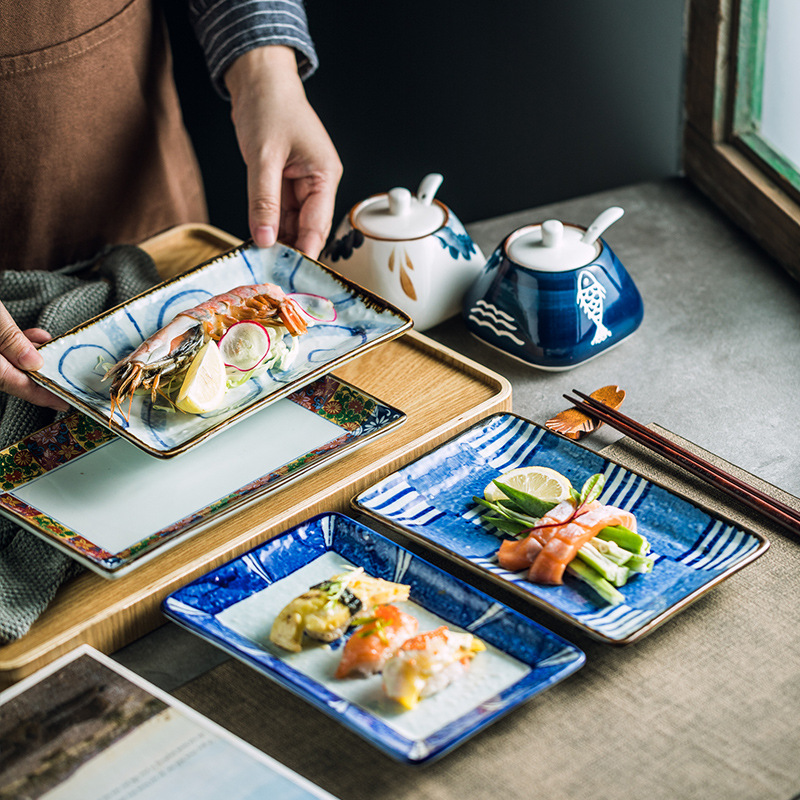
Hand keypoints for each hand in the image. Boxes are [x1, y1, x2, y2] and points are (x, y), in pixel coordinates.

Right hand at [0, 303, 68, 409]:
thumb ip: (10, 339)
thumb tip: (33, 363)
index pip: (13, 383)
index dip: (39, 394)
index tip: (62, 403)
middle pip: (8, 376)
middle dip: (37, 375)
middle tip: (62, 377)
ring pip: (3, 364)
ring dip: (28, 357)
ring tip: (49, 346)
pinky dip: (14, 346)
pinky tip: (33, 337)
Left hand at [225, 46, 342, 258]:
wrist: (259, 79)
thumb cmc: (269, 106)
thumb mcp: (263, 157)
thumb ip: (263, 201)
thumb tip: (264, 239)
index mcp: (324, 175)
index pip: (318, 224)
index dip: (305, 251)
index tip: (292, 275)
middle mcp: (318, 183)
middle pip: (307, 228)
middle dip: (290, 249)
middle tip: (271, 274)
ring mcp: (302, 184)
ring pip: (291, 223)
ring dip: (276, 239)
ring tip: (260, 261)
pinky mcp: (286, 183)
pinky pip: (279, 212)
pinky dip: (268, 225)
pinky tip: (256, 239)